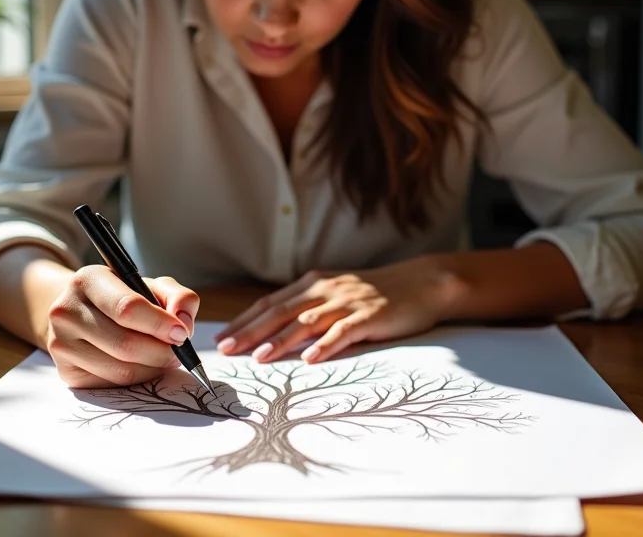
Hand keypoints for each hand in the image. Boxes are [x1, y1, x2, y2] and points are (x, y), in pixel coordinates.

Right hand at [45, 265, 199, 387]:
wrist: (82, 312)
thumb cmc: (123, 297)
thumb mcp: (151, 286)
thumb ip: (178, 296)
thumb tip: (184, 323)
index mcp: (88, 280)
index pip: (127, 308)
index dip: (159, 324)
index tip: (182, 334)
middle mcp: (66, 310)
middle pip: (124, 344)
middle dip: (161, 352)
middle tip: (179, 352)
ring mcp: (61, 343)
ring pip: (120, 369)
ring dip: (152, 368)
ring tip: (165, 357)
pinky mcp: (65, 371)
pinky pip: (111, 384)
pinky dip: (137, 379)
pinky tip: (144, 365)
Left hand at [213, 256, 462, 363]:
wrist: (420, 283)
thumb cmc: (374, 294)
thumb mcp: (336, 294)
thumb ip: (309, 309)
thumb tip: (274, 334)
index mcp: (313, 284)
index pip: (270, 303)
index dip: (245, 320)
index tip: (222, 337)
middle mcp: (325, 290)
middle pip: (281, 311)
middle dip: (251, 331)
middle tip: (226, 349)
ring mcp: (348, 302)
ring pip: (307, 321)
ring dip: (281, 340)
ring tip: (259, 357)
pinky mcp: (370, 315)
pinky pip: (344, 331)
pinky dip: (325, 344)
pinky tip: (310, 359)